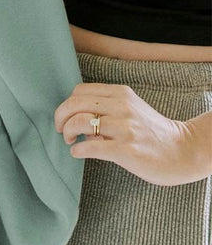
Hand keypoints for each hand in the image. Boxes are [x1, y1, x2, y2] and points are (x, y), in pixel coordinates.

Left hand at [54, 81, 205, 186]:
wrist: (184, 152)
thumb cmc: (153, 132)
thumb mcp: (131, 109)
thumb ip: (106, 107)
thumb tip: (77, 117)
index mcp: (120, 94)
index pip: (79, 91)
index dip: (67, 104)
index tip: (66, 116)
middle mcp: (121, 107)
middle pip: (74, 104)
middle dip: (60, 116)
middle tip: (60, 129)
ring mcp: (124, 128)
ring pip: (79, 122)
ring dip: (67, 132)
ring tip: (70, 140)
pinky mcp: (126, 150)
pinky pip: (91, 147)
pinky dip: (77, 150)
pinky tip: (78, 153)